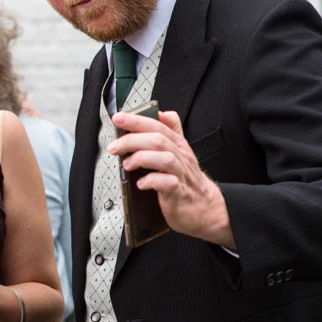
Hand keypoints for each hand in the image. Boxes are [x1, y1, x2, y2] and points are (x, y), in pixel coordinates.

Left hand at [109, 108, 233, 248]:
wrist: (206, 208)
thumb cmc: (189, 181)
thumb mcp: (181, 152)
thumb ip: (173, 131)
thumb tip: (161, 113)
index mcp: (178, 145)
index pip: (157, 126)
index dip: (137, 120)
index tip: (118, 118)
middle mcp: (181, 157)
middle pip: (158, 140)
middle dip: (133, 140)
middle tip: (115, 147)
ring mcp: (181, 175)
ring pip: (165, 158)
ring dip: (142, 158)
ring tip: (127, 165)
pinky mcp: (179, 193)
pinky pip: (168, 183)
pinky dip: (152, 181)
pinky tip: (141, 183)